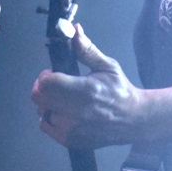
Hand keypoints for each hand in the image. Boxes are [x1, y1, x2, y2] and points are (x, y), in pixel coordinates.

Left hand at [31, 24, 146, 149]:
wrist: (133, 120)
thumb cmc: (120, 91)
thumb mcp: (107, 66)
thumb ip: (86, 50)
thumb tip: (74, 30)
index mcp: (85, 90)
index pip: (46, 82)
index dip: (46, 76)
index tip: (53, 74)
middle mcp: (75, 112)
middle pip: (39, 97)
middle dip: (44, 87)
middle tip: (56, 85)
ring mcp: (71, 129)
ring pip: (41, 111)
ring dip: (47, 103)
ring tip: (64, 100)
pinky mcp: (70, 140)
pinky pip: (45, 126)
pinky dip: (50, 118)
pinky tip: (64, 113)